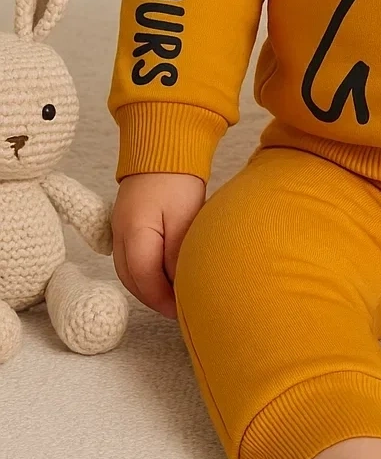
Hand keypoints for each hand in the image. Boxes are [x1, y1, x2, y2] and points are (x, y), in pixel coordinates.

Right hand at [111, 172, 206, 318]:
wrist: (162, 148)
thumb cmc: (177, 180)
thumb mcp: (183, 218)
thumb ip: (178, 254)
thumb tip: (179, 285)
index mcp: (134, 233)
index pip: (144, 278)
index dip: (162, 299)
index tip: (181, 310)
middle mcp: (120, 235)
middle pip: (131, 280)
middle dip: (153, 299)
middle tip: (178, 310)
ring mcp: (119, 230)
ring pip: (128, 272)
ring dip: (148, 288)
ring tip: (173, 297)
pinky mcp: (125, 226)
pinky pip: (130, 259)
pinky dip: (144, 273)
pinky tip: (164, 276)